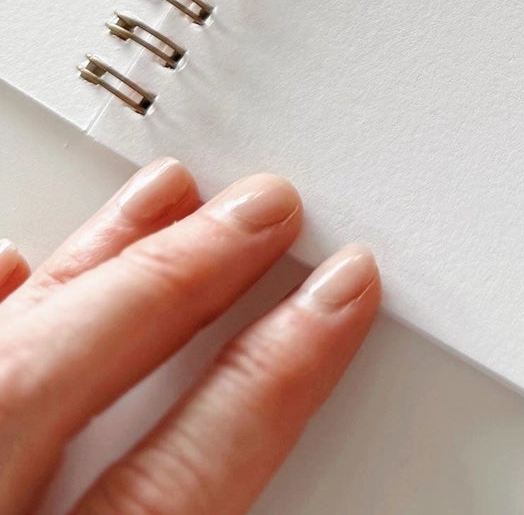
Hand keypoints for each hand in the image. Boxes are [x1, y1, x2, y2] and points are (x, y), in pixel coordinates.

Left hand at [0, 161, 378, 512]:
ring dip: (86, 267)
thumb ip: (211, 504)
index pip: (165, 488)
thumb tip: (303, 477)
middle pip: (56, 383)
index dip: (264, 384)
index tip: (338, 301)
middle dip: (174, 280)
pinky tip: (16, 261)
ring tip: (168, 194)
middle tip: (268, 211)